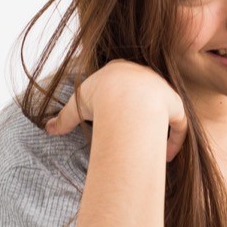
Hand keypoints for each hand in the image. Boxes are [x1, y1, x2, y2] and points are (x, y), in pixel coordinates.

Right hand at [43, 59, 187, 161]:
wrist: (124, 97)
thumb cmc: (98, 98)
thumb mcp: (76, 106)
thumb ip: (64, 118)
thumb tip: (47, 129)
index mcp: (121, 70)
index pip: (121, 81)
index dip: (118, 97)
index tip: (113, 114)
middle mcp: (145, 76)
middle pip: (145, 93)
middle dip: (142, 112)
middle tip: (135, 132)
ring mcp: (162, 89)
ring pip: (164, 109)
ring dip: (160, 129)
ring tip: (155, 149)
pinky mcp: (175, 105)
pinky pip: (179, 124)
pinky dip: (174, 141)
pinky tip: (167, 155)